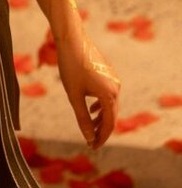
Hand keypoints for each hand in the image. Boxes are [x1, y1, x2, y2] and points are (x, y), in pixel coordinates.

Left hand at [55, 31, 119, 149]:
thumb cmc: (71, 67)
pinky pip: (108, 94)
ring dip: (102, 118)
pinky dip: (101, 105)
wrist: (73, 40)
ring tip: (92, 129)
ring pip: (110, 105)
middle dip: (102, 130)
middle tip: (91, 142)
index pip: (109, 124)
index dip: (101, 138)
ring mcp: (114, 79)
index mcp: (109, 95)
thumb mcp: (74, 95)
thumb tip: (88, 137)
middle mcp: (116, 88)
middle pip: (112, 116)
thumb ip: (82, 118)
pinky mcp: (109, 73)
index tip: (92, 147)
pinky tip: (92, 109)